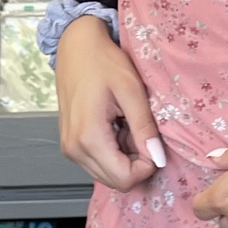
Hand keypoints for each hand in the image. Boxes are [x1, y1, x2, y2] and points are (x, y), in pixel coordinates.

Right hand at [54, 14, 164, 190]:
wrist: (76, 47)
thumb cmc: (103, 62)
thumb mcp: (131, 91)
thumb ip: (144, 127)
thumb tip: (158, 158)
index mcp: (89, 137)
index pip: (124, 178)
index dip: (147, 166)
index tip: (154, 142)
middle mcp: (74, 149)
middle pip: (115, 181)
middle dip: (136, 163)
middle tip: (143, 132)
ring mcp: (70, 148)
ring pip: (107, 174)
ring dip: (125, 158)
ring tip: (129, 125)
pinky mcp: (70, 144)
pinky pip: (97, 162)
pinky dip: (113, 152)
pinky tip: (118, 126)